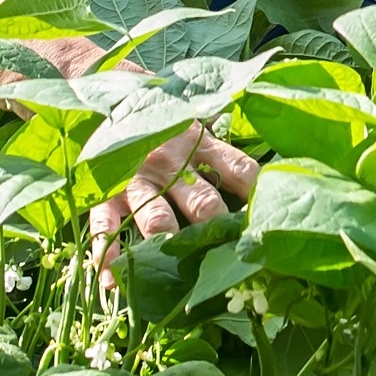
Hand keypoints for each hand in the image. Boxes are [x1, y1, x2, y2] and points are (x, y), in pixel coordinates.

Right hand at [86, 125, 261, 272]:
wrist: (110, 95)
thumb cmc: (164, 116)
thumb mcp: (197, 118)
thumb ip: (224, 139)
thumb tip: (264, 163)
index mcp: (201, 146)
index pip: (239, 169)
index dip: (257, 194)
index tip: (270, 219)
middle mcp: (172, 165)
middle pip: (201, 199)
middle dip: (216, 225)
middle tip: (231, 250)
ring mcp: (138, 181)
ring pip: (156, 215)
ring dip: (168, 238)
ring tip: (176, 257)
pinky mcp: (106, 193)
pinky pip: (105, 225)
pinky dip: (107, 253)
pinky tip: (113, 280)